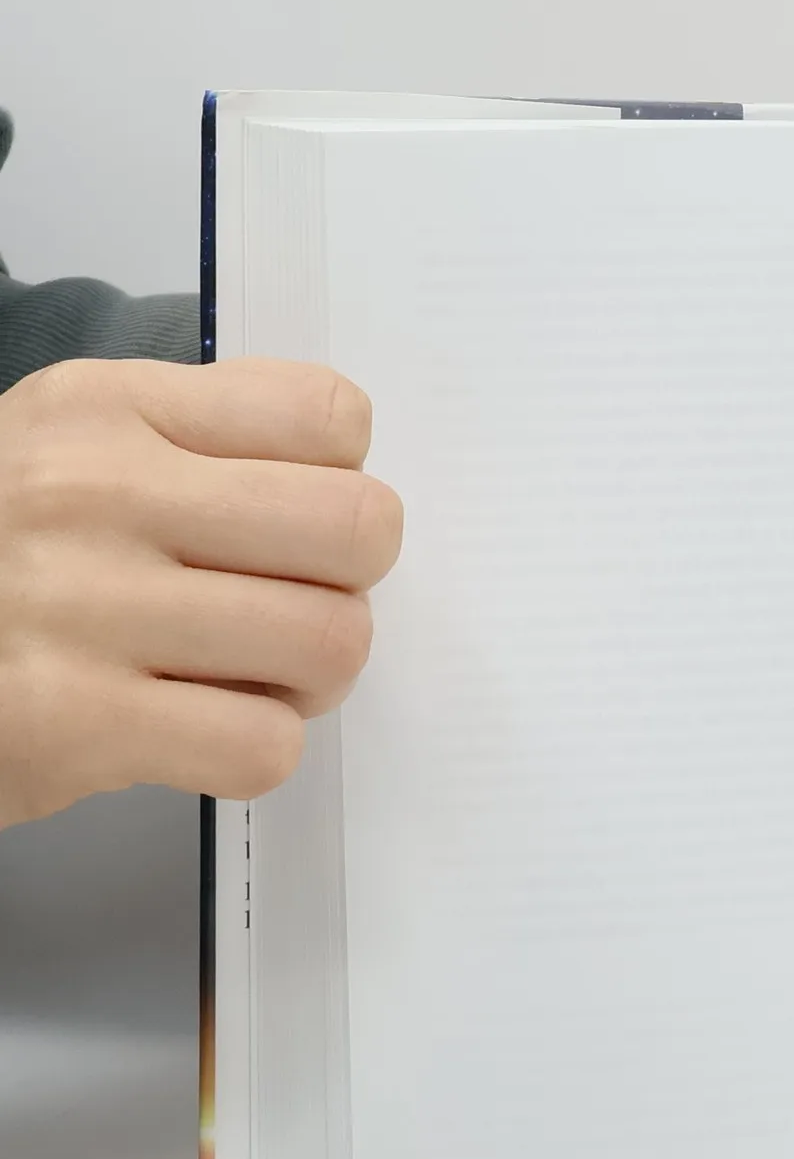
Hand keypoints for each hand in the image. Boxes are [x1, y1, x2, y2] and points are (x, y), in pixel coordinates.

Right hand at [0, 356, 402, 826]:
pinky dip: (254, 749)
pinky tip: (192, 731)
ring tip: (241, 677)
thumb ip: (204, 449)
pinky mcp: (72, 725)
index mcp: (105, 408)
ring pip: (331, 641)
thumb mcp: (69, 452)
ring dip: (310, 679)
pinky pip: (264, 745)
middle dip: (348, 585)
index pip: (329, 415)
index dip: (339, 482)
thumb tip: (353, 496)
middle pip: (359, 529)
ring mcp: (81, 607)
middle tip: (286, 610)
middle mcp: (94, 491)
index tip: (287, 524)